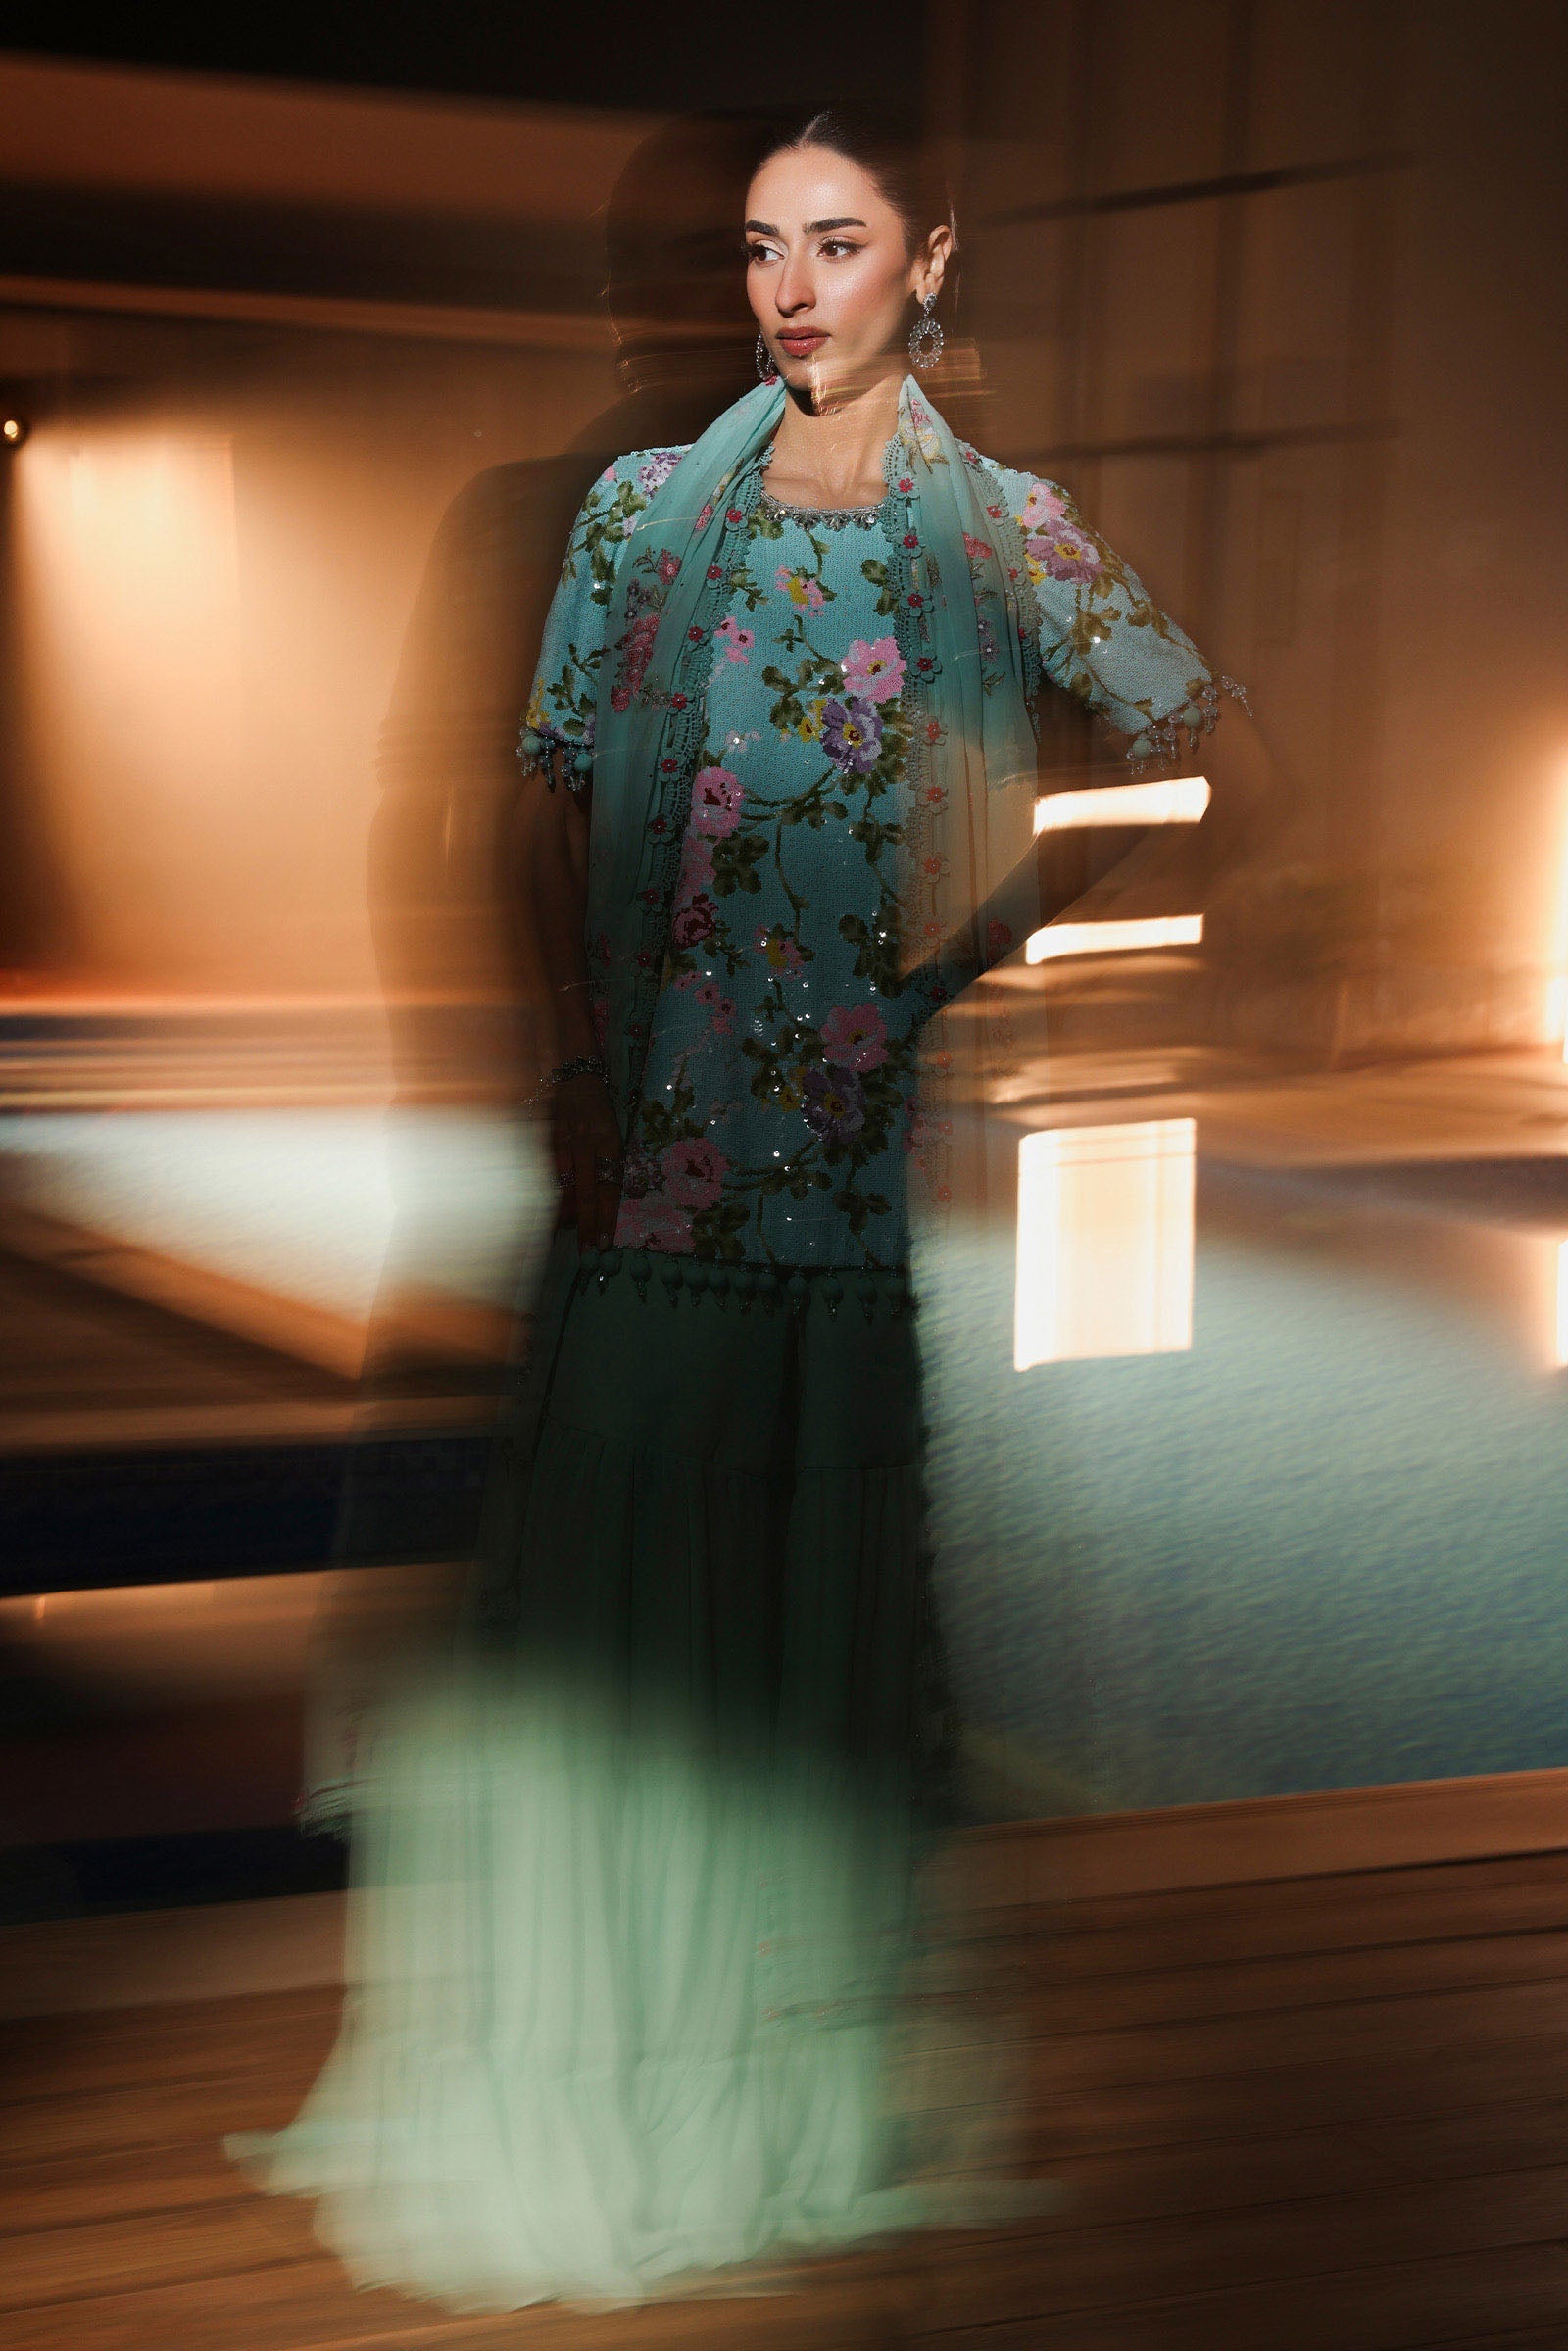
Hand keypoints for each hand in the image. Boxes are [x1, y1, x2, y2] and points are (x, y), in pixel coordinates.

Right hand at [551, 1070, 622, 1250]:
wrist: (574, 1076)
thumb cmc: (598, 1109)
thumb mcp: (612, 1133)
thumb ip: (609, 1164)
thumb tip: (607, 1200)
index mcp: (610, 1143)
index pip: (610, 1187)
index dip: (607, 1216)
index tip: (605, 1241)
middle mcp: (588, 1146)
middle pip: (587, 1192)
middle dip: (588, 1223)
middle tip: (588, 1250)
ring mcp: (564, 1144)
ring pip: (563, 1185)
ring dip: (565, 1213)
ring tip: (565, 1235)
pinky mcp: (546, 1142)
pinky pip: (546, 1173)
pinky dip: (547, 1193)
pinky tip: (545, 1210)